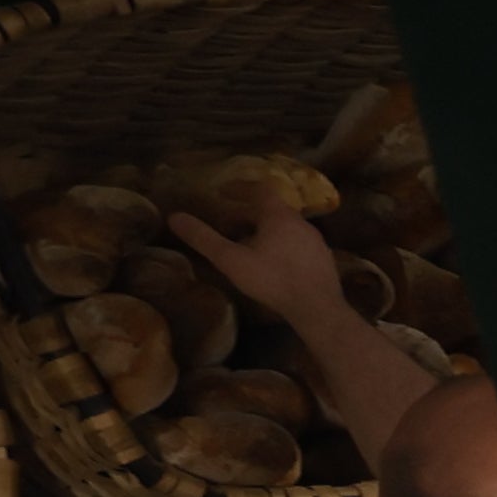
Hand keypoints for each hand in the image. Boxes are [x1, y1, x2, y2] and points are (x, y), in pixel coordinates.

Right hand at [167, 200, 352, 330]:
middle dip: (248, 213)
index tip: (222, 192)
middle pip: (272, 209)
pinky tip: (271, 263)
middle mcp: (301, 222)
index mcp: (279, 216)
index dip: (239, 188)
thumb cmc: (272, 279)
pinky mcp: (323, 259)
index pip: (260, 189)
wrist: (318, 308)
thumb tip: (174, 217)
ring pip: (286, 227)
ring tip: (246, 244)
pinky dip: (280, 244)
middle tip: (228, 224)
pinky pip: (297, 243)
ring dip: (264, 230)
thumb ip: (203, 238)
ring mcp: (316, 241)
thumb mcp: (231, 259)